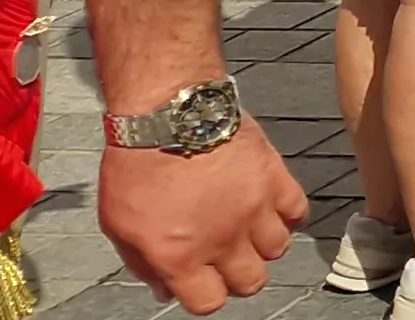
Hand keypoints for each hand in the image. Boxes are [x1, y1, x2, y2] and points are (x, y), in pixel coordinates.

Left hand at [97, 123, 304, 313]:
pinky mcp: (275, 180)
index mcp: (180, 256)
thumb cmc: (137, 162)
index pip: (208, 303)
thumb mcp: (117, 224)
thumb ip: (142, 263)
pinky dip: (286, 214)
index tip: (200, 283)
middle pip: (251, 282)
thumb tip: (163, 286)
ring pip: (277, 250)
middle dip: (237, 276)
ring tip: (248, 229)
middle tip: (226, 258)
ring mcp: (254, 210)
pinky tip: (269, 206)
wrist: (168, 112)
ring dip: (262, 245)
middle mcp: (222, 240)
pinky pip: (297, 212)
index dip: (204, 296)